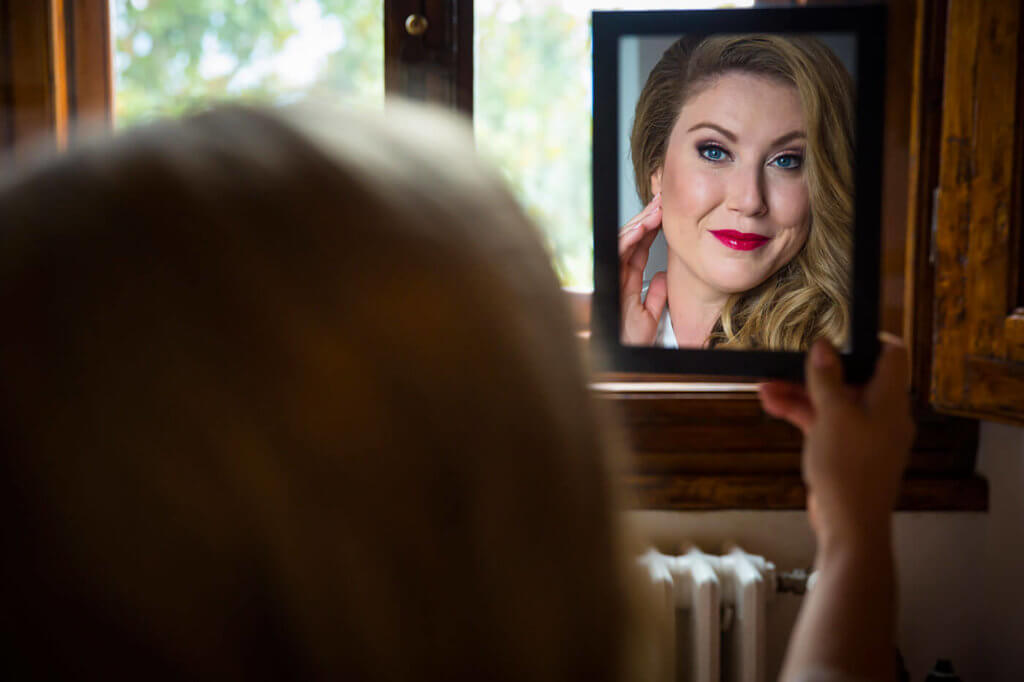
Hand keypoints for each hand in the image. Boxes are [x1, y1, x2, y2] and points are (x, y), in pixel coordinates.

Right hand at [619, 193, 666, 345]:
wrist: (622, 354)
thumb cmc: (630, 341)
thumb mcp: (650, 316)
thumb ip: (656, 295)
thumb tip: (663, 277)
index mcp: (626, 281)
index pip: (639, 249)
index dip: (651, 231)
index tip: (665, 216)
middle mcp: (617, 275)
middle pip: (631, 240)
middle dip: (646, 219)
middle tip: (661, 201)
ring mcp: (613, 276)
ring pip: (623, 242)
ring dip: (640, 223)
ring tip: (655, 209)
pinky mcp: (610, 280)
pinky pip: (617, 254)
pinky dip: (628, 239)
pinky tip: (641, 228)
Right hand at [758, 336, 913, 549]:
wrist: (849, 525)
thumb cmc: (849, 469)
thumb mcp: (833, 416)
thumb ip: (826, 379)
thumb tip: (823, 345)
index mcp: (889, 401)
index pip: (892, 355)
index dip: (869, 339)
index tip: (838, 330)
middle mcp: (880, 413)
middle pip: (852, 377)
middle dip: (816, 369)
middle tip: (787, 359)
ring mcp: (862, 433)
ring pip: (832, 400)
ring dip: (800, 391)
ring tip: (764, 386)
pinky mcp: (845, 451)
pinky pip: (823, 422)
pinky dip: (801, 412)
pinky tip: (772, 405)